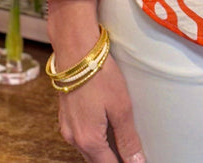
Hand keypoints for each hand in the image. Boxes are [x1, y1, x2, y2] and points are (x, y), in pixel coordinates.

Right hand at [46, 0, 144, 162]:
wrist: (75, 50)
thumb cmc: (99, 75)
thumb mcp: (121, 107)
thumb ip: (127, 138)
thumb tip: (136, 162)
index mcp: (88, 141)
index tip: (136, 162)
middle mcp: (73, 138)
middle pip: (97, 160)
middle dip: (114, 159)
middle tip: (132, 152)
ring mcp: (67, 127)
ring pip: (88, 149)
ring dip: (104, 148)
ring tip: (123, 139)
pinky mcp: (66, 115)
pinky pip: (81, 135)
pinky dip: (95, 136)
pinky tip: (107, 124)